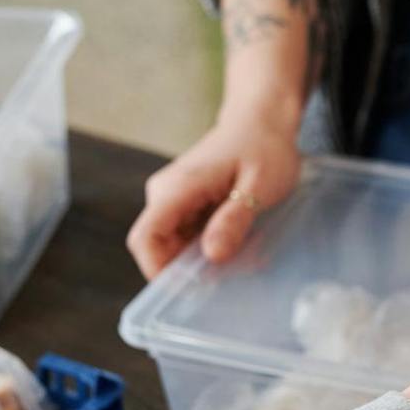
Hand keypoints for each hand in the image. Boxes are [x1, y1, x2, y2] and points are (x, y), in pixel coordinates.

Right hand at [125, 102, 302, 279]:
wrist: (262, 120)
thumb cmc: (263, 147)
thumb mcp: (259, 186)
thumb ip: (234, 219)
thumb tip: (211, 255)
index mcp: (176, 188)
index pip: (146, 238)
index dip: (159, 270)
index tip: (190, 289)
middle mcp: (165, 194)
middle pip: (161, 247)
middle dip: (193, 267)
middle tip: (236, 269)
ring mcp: (173, 198)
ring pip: (177, 245)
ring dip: (206, 257)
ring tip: (246, 250)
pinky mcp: (185, 203)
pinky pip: (189, 235)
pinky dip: (212, 244)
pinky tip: (241, 238)